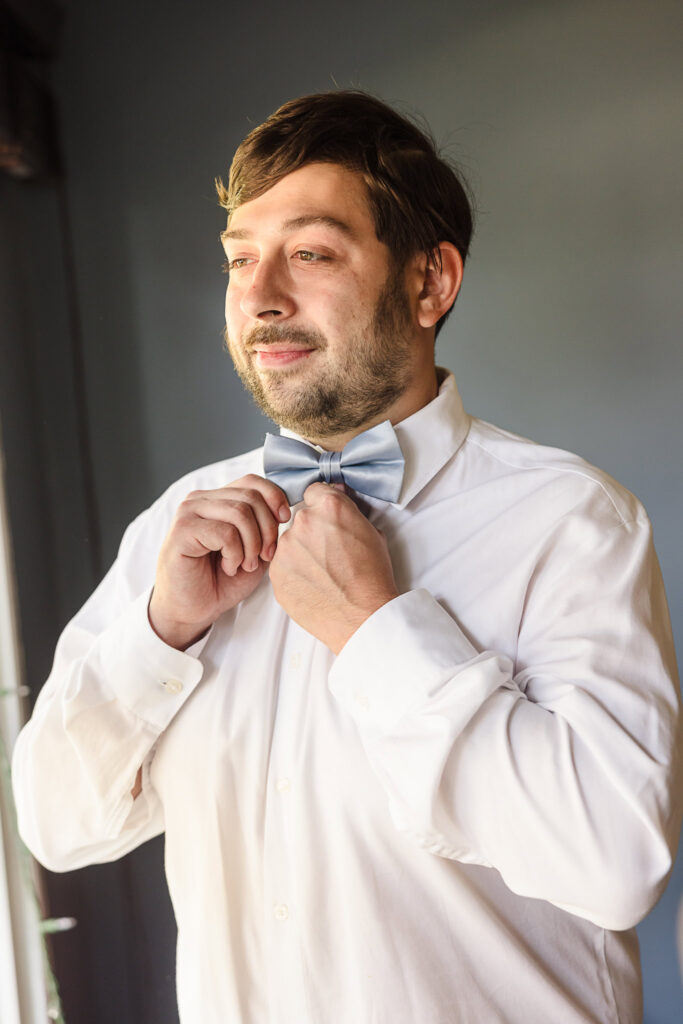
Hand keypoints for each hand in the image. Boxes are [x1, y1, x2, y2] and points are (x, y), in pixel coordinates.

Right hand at [149, 475, 289, 649]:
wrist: (191, 610)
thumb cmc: (221, 581)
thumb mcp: (254, 550)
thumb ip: (265, 527)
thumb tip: (284, 510)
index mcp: (217, 499)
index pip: (252, 481)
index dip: (274, 498)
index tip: (284, 521)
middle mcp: (200, 500)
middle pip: (250, 497)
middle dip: (268, 529)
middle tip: (265, 556)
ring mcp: (188, 512)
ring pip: (240, 513)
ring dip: (252, 545)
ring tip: (246, 565)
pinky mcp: (182, 530)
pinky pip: (225, 533)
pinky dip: (236, 554)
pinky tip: (229, 567)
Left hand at [269, 483, 398, 653]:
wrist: (363, 616)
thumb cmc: (373, 577)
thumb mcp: (372, 532)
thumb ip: (348, 511)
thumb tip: (337, 497)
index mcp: (329, 507)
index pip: (314, 492)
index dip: (322, 507)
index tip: (327, 520)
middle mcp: (303, 522)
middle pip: (301, 519)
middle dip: (312, 532)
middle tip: (329, 553)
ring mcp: (285, 549)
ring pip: (289, 544)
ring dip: (301, 553)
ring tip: (322, 574)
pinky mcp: (276, 574)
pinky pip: (282, 567)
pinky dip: (293, 574)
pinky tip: (313, 586)